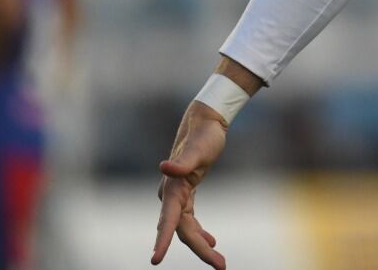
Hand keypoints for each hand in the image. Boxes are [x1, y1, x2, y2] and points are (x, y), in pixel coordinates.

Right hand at [152, 102, 228, 267]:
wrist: (204, 122)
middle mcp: (170, 195)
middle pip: (182, 230)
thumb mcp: (199, 148)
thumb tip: (165, 167)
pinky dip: (199, 232)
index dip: (163, 240)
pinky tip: (212, 241)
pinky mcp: (186, 194)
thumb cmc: (204, 134)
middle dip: (199, 250)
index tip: (156, 260)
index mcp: (172, 189)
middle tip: (221, 266)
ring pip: (185, 228)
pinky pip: (189, 220)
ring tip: (219, 262)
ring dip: (200, 245)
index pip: (168, 220)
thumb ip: (183, 161)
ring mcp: (177, 196)